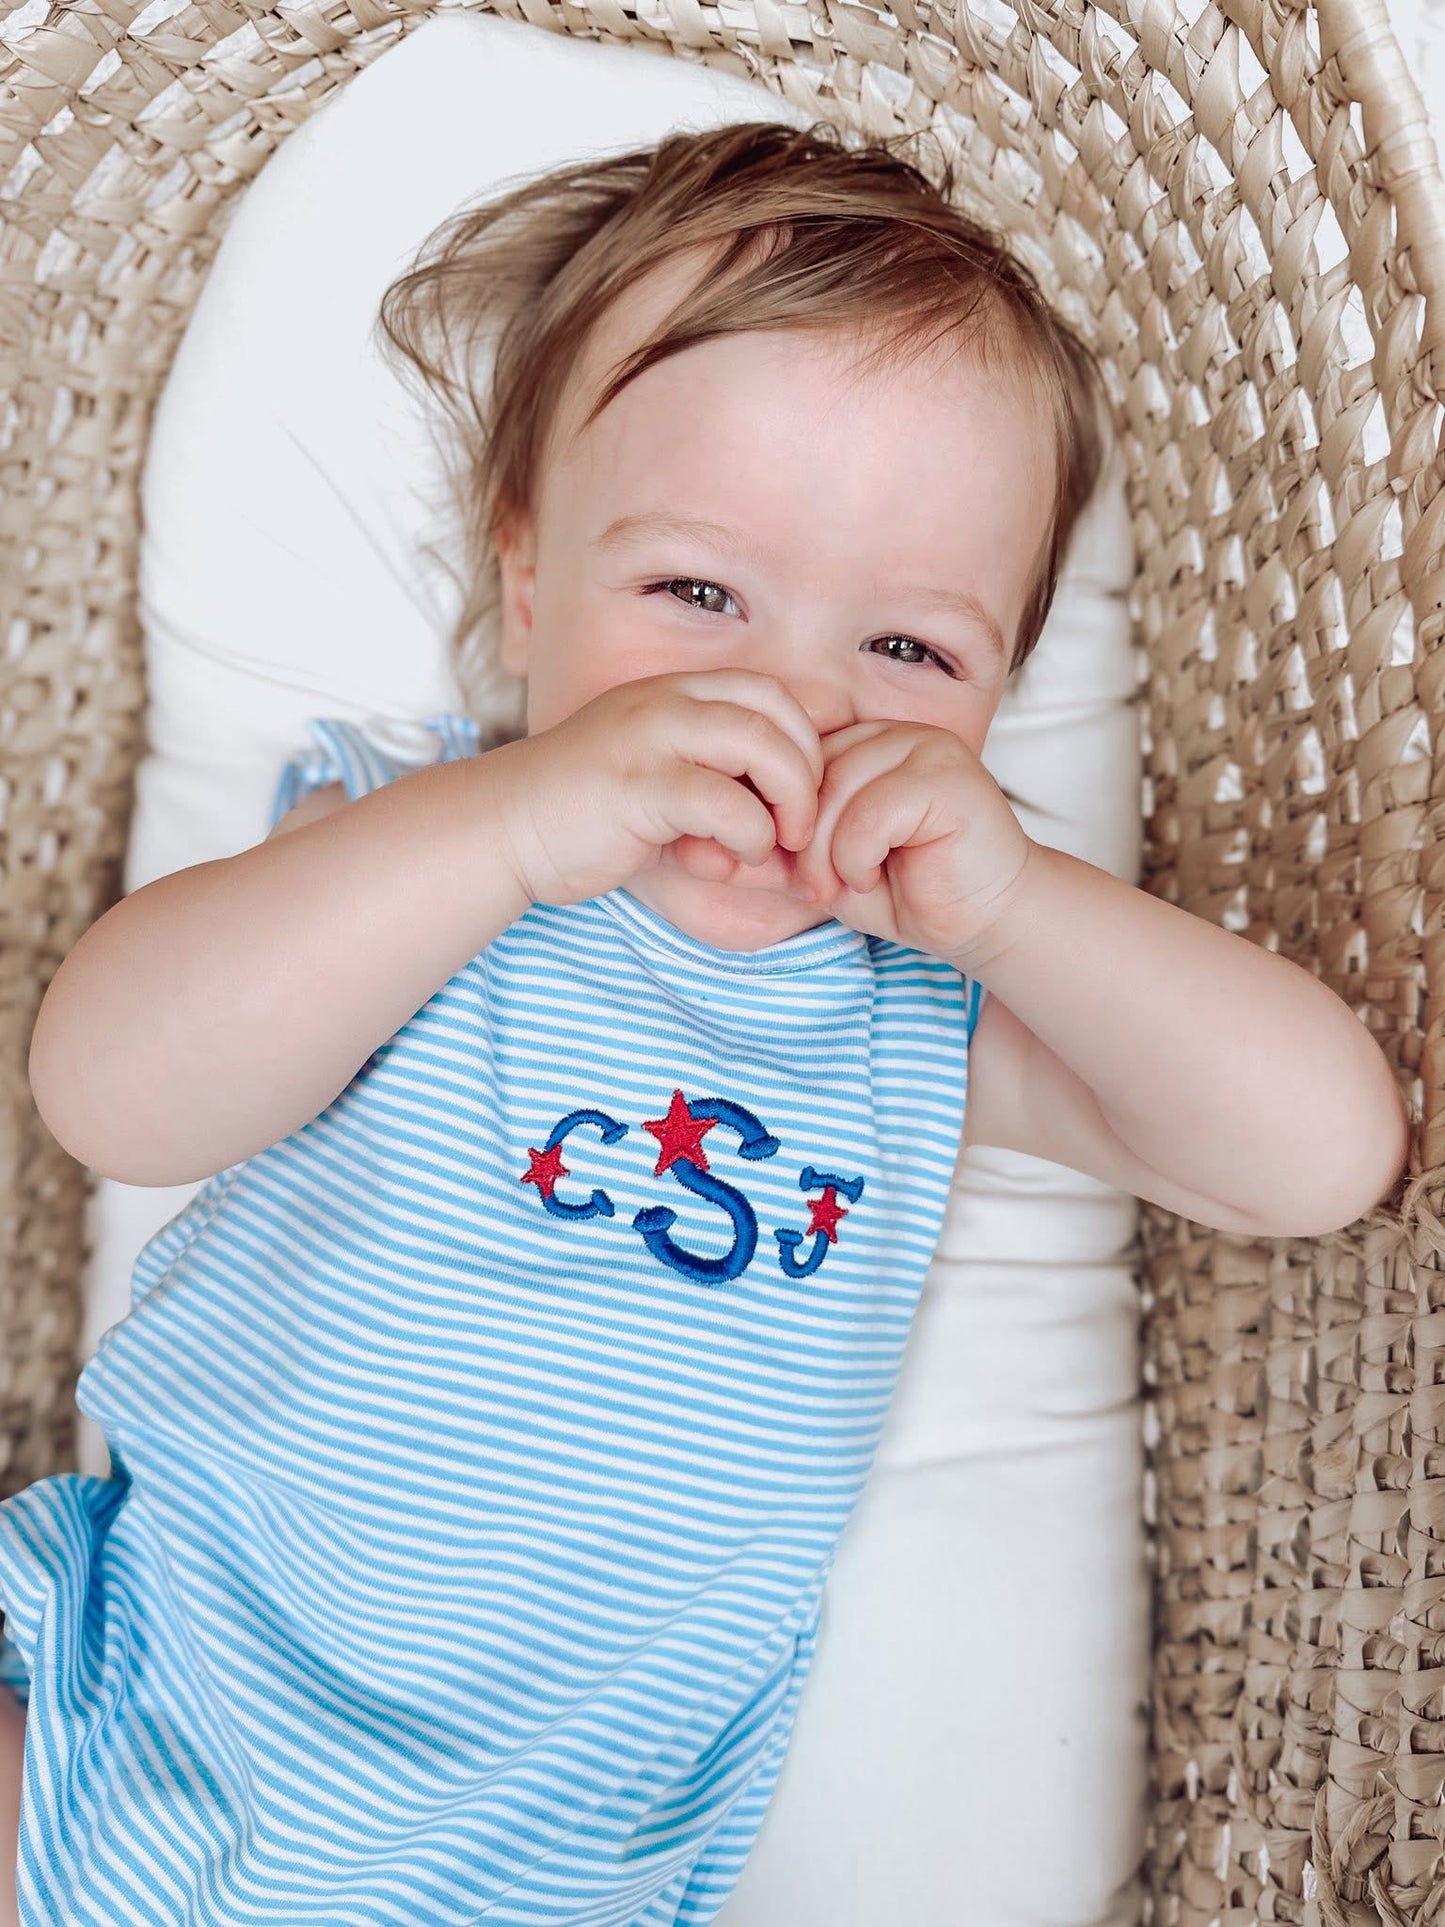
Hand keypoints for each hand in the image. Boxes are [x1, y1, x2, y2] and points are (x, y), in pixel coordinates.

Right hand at [487, 670, 822, 907]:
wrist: (502, 829)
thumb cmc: (585, 815)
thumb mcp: (657, 777)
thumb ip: (716, 778)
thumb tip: (791, 821)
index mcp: (674, 693)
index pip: (772, 695)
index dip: (804, 746)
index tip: (794, 802)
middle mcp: (666, 701)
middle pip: (780, 714)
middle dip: (807, 775)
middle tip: (798, 829)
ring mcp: (651, 738)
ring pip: (762, 746)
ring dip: (790, 802)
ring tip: (776, 842)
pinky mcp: (638, 786)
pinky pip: (725, 802)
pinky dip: (749, 836)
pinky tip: (731, 859)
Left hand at [790, 720, 1035, 968]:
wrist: (983, 921)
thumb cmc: (907, 892)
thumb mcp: (824, 869)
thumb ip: (777, 851)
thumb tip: (709, 851)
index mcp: (863, 744)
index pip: (792, 763)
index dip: (780, 820)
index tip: (792, 871)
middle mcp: (893, 734)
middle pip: (810, 776)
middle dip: (802, 845)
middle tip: (818, 890)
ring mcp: (925, 746)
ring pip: (836, 792)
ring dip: (829, 856)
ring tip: (852, 884)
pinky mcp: (948, 775)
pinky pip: (871, 811)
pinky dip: (859, 856)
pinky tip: (878, 875)